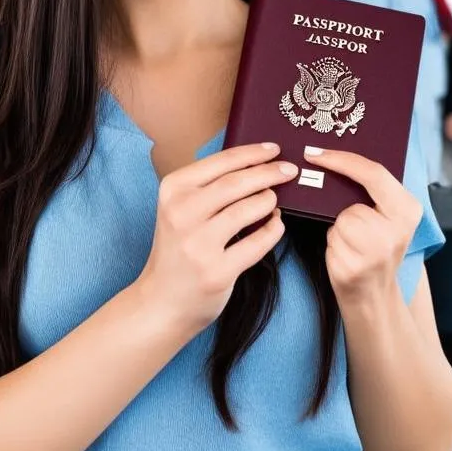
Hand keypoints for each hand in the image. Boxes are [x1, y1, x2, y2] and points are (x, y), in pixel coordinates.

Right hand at [136, 142, 295, 337]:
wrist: (162, 301)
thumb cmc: (178, 248)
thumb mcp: (180, 209)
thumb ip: (208, 186)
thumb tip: (255, 164)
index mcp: (173, 190)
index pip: (221, 162)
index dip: (253, 153)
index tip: (274, 149)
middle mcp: (182, 213)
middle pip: (237, 183)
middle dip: (269, 173)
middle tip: (289, 170)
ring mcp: (198, 244)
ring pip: (248, 210)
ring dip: (269, 201)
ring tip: (275, 200)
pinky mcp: (217, 271)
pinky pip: (257, 243)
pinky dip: (273, 230)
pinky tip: (276, 224)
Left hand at [303, 146, 422, 307]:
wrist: (376, 296)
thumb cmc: (376, 248)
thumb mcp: (388, 216)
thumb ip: (374, 193)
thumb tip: (331, 159)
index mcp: (408, 209)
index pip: (373, 173)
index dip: (341, 159)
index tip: (314, 153)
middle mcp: (396, 231)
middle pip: (351, 202)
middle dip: (342, 210)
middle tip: (344, 220)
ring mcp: (375, 252)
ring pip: (339, 222)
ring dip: (338, 230)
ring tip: (352, 244)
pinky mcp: (353, 268)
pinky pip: (332, 240)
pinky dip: (333, 245)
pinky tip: (345, 256)